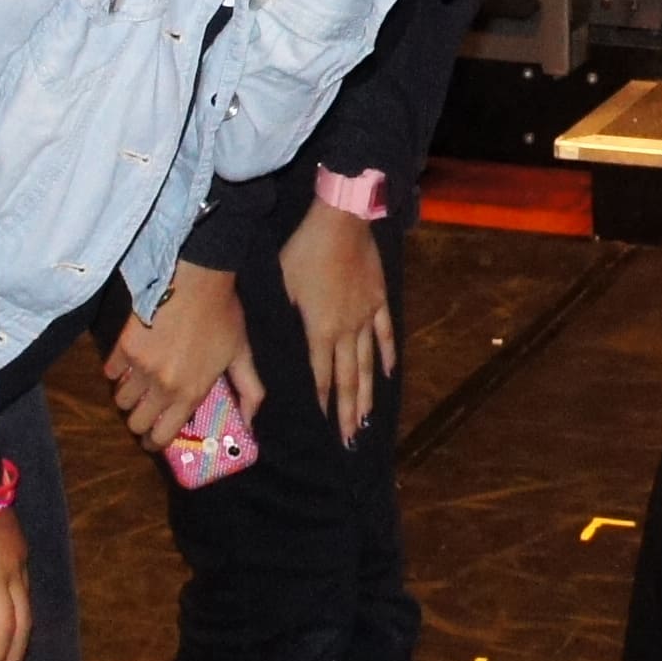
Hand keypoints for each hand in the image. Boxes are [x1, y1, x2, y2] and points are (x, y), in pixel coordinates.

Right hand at [106, 263, 263, 443]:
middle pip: (135, 423)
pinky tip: (128, 365)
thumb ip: (250, 390)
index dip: (156, 443)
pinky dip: (116, 372)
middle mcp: (162, 386)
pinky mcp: (123, 346)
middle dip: (140, 422)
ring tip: (139, 388)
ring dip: (129, 398)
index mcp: (190, 392)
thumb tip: (251, 422)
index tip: (154, 441)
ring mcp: (140, 367)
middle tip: (146, 413)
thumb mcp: (242, 354)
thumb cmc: (223, 315)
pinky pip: (110, 372)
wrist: (197, 278)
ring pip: (120, 400)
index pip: (162, 435)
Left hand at [274, 197, 395, 448]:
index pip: (320, 374)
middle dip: (347, 411)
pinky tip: (390, 373)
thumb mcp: (281, 286)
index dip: (321, 401)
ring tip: (368, 418)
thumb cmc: (303, 251)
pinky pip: (385, 334)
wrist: (341, 222)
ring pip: (368, 363)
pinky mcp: (379, 300)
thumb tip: (271, 343)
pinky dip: (388, 355)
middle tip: (350, 438)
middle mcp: (346, 330)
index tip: (323, 424)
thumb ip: (280, 318)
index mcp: (319, 330)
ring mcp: (366, 316)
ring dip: (367, 393)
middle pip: (348, 378)